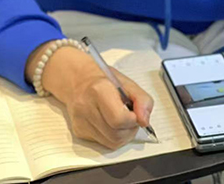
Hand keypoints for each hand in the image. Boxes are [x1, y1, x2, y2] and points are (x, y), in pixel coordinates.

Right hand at [38, 47, 154, 149]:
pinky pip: (103, 143)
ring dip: (122, 135)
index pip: (119, 119)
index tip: (135, 114)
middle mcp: (86, 107)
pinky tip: (109, 123)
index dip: (133, 120)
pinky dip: (112, 136)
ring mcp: (80, 121)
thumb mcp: (128, 83)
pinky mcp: (79, 132)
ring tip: (121, 120)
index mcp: (99, 90)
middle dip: (130, 129)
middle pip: (116, 135)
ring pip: (111, 142)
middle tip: (130, 117)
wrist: (79, 80)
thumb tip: (144, 121)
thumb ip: (142, 100)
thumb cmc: (104, 80)